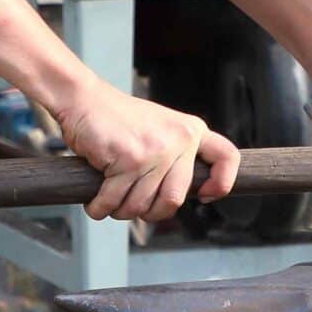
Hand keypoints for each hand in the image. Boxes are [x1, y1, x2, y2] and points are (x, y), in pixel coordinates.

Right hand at [52, 79, 241, 221]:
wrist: (85, 99)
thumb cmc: (118, 120)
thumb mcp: (160, 129)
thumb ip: (176, 156)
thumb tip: (177, 199)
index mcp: (191, 131)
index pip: (227, 157)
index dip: (222, 182)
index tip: (205, 196)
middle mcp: (179, 140)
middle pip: (175, 200)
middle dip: (150, 212)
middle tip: (132, 205)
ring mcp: (155, 151)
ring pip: (141, 205)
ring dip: (120, 210)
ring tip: (109, 197)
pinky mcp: (128, 160)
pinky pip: (114, 202)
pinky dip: (100, 207)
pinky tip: (95, 201)